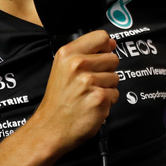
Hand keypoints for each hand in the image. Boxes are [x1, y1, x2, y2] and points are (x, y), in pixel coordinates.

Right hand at [32, 31, 118, 149]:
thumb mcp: (63, 69)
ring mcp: (89, 81)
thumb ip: (86, 53)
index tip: (98, 59)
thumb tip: (111, 43)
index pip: (101, 37)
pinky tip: (91, 105)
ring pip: (116, 78)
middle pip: (113, 58)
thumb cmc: (58, 101)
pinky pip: (115, 94)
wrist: (50, 128)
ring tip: (88, 95)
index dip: (104, 48)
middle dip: (106, 72)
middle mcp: (78, 65)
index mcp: (67, 53)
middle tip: (88, 84)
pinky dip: (106, 102)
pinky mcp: (99, 98)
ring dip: (106, 88)